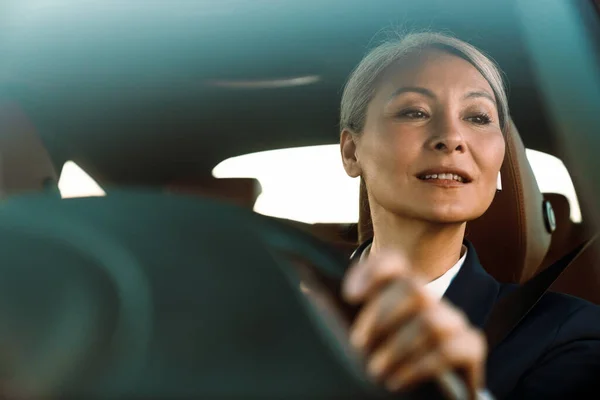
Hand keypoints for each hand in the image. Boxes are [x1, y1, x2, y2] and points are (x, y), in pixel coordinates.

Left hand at [342, 251, 486, 397]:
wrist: (427, 391)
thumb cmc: (386, 359)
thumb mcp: (364, 336)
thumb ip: (339, 313)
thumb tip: (307, 288)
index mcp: (401, 290)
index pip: (394, 263)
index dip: (374, 271)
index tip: (350, 296)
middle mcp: (430, 300)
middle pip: (413, 289)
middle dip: (381, 316)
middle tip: (358, 343)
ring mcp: (453, 321)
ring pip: (430, 322)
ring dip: (398, 347)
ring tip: (375, 369)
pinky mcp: (471, 347)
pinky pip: (450, 350)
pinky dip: (420, 366)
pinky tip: (398, 381)